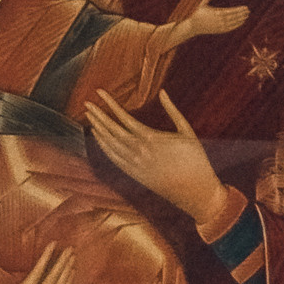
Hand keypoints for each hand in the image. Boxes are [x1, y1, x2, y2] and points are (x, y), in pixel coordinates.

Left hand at [83, 89, 224, 226]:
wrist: (195, 191)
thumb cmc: (195, 159)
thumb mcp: (187, 131)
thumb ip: (173, 110)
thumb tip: (163, 92)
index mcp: (152, 138)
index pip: (124, 118)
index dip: (110, 104)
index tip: (100, 93)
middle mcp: (140, 151)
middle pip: (112, 130)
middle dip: (99, 115)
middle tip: (87, 103)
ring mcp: (135, 165)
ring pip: (110, 145)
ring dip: (98, 129)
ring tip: (90, 116)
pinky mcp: (135, 174)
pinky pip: (114, 159)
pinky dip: (104, 147)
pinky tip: (98, 137)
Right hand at [171, 0, 247, 43]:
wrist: (191, 27)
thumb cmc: (196, 13)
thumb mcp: (201, 3)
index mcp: (215, 13)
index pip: (231, 11)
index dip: (239, 10)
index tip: (245, 7)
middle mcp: (218, 20)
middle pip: (233, 17)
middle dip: (241, 14)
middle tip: (248, 11)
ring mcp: (218, 26)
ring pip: (232, 23)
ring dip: (240, 20)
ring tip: (246, 16)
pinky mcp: (218, 31)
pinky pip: (229, 28)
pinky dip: (236, 25)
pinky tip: (241, 22)